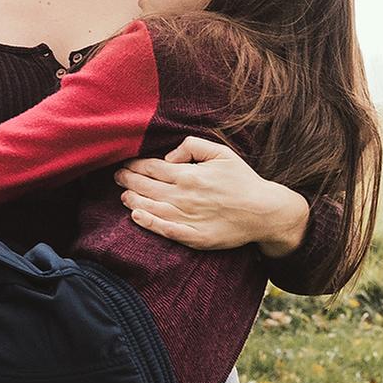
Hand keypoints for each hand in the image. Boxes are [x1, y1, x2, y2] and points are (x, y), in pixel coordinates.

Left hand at [114, 137, 309, 253]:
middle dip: (127, 180)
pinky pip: (165, 229)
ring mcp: (188, 217)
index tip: (125, 164)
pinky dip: (148, 222)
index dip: (134, 165)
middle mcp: (184, 196)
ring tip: (124, 196)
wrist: (265, 212)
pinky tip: (136, 216)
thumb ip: (193, 146)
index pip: (151, 168)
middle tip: (117, 177)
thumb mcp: (222, 153)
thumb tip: (168, 157)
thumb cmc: (243, 181)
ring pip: (151, 207)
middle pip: (146, 186)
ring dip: (133, 200)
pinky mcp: (193, 236)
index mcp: (189, 175)